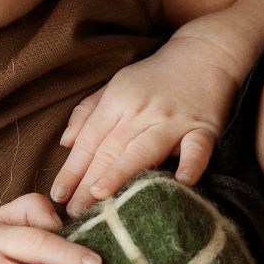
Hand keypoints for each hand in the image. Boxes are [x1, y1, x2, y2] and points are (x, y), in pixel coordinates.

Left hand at [49, 35, 243, 217]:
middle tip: (75, 212)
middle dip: (88, 182)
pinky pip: (197, 148)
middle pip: (111, 149)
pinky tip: (182, 183)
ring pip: (143, 149)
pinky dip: (191, 164)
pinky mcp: (204, 127)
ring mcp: (173, 120)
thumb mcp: (117, 84)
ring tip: (102, 197)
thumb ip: (89, 112)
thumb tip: (65, 142)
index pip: (89, 140)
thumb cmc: (156, 75)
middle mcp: (142, 110)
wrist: (205, 52)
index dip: (72, 168)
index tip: (58, 195)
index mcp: (118, 100)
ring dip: (121, 173)